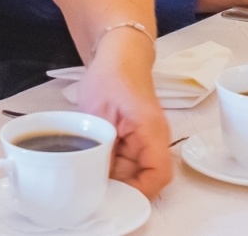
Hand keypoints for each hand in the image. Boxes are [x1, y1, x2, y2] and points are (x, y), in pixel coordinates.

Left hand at [74, 29, 171, 197]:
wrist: (119, 54)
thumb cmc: (110, 77)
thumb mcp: (98, 115)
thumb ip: (101, 149)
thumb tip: (96, 182)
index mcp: (151, 132)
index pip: (158, 175)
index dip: (138, 192)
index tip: (112, 195)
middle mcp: (155, 140)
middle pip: (145, 178)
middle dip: (120, 186)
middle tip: (92, 184)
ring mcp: (147, 140)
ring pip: (134, 172)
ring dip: (113, 176)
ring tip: (89, 168)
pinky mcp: (138, 139)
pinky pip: (128, 162)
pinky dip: (111, 165)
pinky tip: (93, 159)